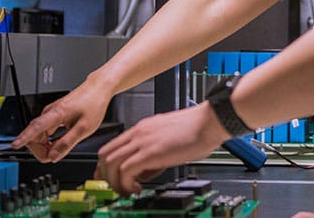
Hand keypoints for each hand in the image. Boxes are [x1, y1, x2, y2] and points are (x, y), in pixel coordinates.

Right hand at [11, 79, 112, 161]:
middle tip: (53, 157)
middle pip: (34, 135)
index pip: (35, 127)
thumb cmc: (93, 104)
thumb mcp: (84, 128)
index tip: (15, 145)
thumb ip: (67, 143)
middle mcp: (50, 112)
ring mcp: (51, 113)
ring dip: (44, 146)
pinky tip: (57, 144)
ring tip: (58, 150)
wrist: (98, 89)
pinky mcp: (54, 115)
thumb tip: (53, 156)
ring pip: (39, 134)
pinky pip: (44, 131)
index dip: (24, 137)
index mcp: (57, 113)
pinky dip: (48, 140)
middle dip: (39, 149)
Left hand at [95, 103, 228, 195]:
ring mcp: (142, 141)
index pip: (111, 147)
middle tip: (116, 188)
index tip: (109, 178)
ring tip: (127, 191)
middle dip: (105, 175)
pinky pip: (125, 171)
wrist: (209, 121)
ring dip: (114, 182)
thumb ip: (153, 152)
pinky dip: (126, 184)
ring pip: (110, 163)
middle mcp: (138, 133)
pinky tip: (138, 189)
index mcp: (142, 128)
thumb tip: (145, 172)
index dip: (105, 166)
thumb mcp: (168, 139)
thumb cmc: (197, 129)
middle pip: (104, 155)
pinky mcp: (150, 152)